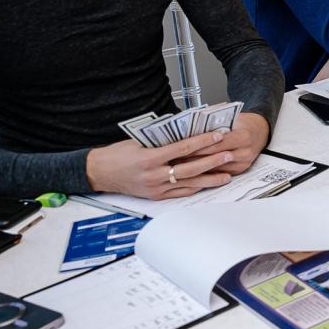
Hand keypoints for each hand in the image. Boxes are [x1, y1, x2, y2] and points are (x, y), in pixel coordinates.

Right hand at [85, 133, 235, 199]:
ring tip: (227, 174)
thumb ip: (162, 140)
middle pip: (191, 168)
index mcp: (149, 158)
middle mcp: (154, 175)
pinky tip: (208, 183)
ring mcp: (156, 188)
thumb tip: (187, 132)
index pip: (183, 148)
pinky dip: (196, 187)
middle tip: (228, 155)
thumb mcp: (139, 141)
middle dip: (212, 161)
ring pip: (189, 183)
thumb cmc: (117, 154)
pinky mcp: (156, 196)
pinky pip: (181, 192)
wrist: (99, 172)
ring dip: (210, 179)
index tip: (217, 136)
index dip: (203, 142)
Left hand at [183, 112, 270, 176]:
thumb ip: (214, 121)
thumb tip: (191, 124)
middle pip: (214, 158)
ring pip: (216, 169)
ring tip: (180, 165)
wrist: (260, 131)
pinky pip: (219, 173)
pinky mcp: (240, 171)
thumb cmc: (242, 123)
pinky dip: (206, 172)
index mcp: (243, 137)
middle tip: (176, 159)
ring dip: (198, 167)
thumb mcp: (231, 118)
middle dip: (194, 158)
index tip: (182, 148)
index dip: (199, 146)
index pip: (217, 144)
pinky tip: (193, 170)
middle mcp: (245, 152)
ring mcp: (243, 164)